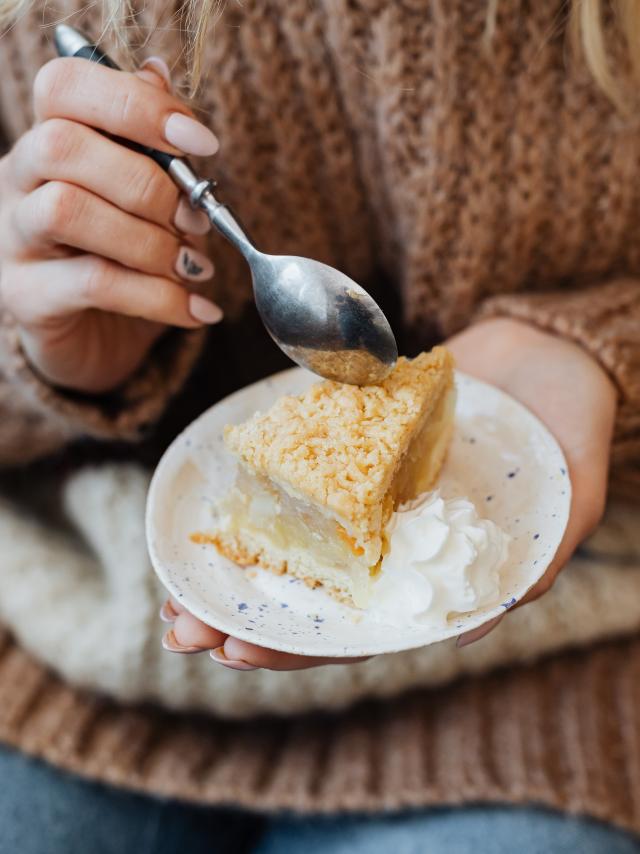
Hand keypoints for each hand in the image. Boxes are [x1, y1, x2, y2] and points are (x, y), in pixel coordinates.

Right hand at [0, 56, 221, 393]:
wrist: (96, 340)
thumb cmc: (126, 258)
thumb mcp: (147, 200)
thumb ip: (150, 143)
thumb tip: (158, 72)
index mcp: (50, 141)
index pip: (65, 86)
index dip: (136, 104)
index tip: (201, 144)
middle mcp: (18, 181)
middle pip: (62, 145)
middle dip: (147, 182)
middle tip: (196, 220)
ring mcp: (14, 239)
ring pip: (68, 211)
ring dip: (149, 241)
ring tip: (193, 267)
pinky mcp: (27, 297)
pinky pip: (94, 284)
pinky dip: (159, 297)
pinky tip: (198, 310)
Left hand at [159, 317, 615, 668]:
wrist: (550, 349)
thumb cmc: (571, 425)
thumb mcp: (572, 497)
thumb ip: (535, 561)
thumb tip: (476, 624)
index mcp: (433, 570)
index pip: (359, 626)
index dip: (298, 646)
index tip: (235, 651)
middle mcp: (393, 539)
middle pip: (311, 592)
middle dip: (244, 613)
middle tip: (179, 628)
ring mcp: (370, 493)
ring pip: (294, 539)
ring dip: (237, 560)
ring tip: (176, 579)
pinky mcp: (355, 444)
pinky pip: (301, 470)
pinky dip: (259, 488)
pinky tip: (216, 500)